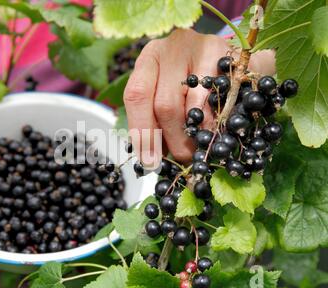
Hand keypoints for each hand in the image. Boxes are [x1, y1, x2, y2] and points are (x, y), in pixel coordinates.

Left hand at [124, 28, 275, 167]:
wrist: (229, 60)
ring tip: (197, 149)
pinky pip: (220, 102)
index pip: (136, 96)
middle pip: (165, 104)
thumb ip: (155, 120)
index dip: (142, 132)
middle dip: (173, 140)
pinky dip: (216, 123)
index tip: (148, 160)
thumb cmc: (188, 82)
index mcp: (149, 60)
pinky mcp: (230, 58)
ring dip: (195, 136)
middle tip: (180, 157)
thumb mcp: (164, 93)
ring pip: (193, 106)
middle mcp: (171, 49)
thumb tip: (151, 159)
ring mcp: (202, 48)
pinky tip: (215, 131)